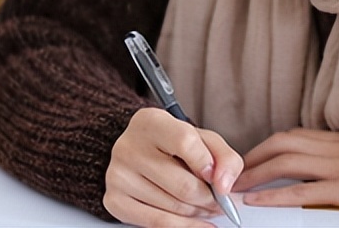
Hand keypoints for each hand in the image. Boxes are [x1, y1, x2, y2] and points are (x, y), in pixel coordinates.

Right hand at [104, 107, 243, 226]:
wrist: (139, 152)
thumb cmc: (173, 144)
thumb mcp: (202, 139)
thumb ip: (223, 157)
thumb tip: (224, 185)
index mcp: (150, 122)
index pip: (185, 142)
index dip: (209, 165)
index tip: (219, 179)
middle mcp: (128, 147)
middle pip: (183, 185)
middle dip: (211, 199)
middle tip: (222, 202)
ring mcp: (118, 176)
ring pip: (173, 207)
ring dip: (199, 213)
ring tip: (207, 206)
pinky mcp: (114, 201)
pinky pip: (156, 223)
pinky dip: (184, 226)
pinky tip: (197, 223)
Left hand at [232, 128, 338, 209]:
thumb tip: (318, 157)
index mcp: (338, 138)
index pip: (293, 135)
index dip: (266, 146)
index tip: (250, 158)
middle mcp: (334, 147)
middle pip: (282, 144)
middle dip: (253, 157)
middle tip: (234, 172)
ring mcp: (338, 167)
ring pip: (286, 163)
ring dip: (256, 173)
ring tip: (237, 186)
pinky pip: (302, 191)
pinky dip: (275, 195)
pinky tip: (257, 201)